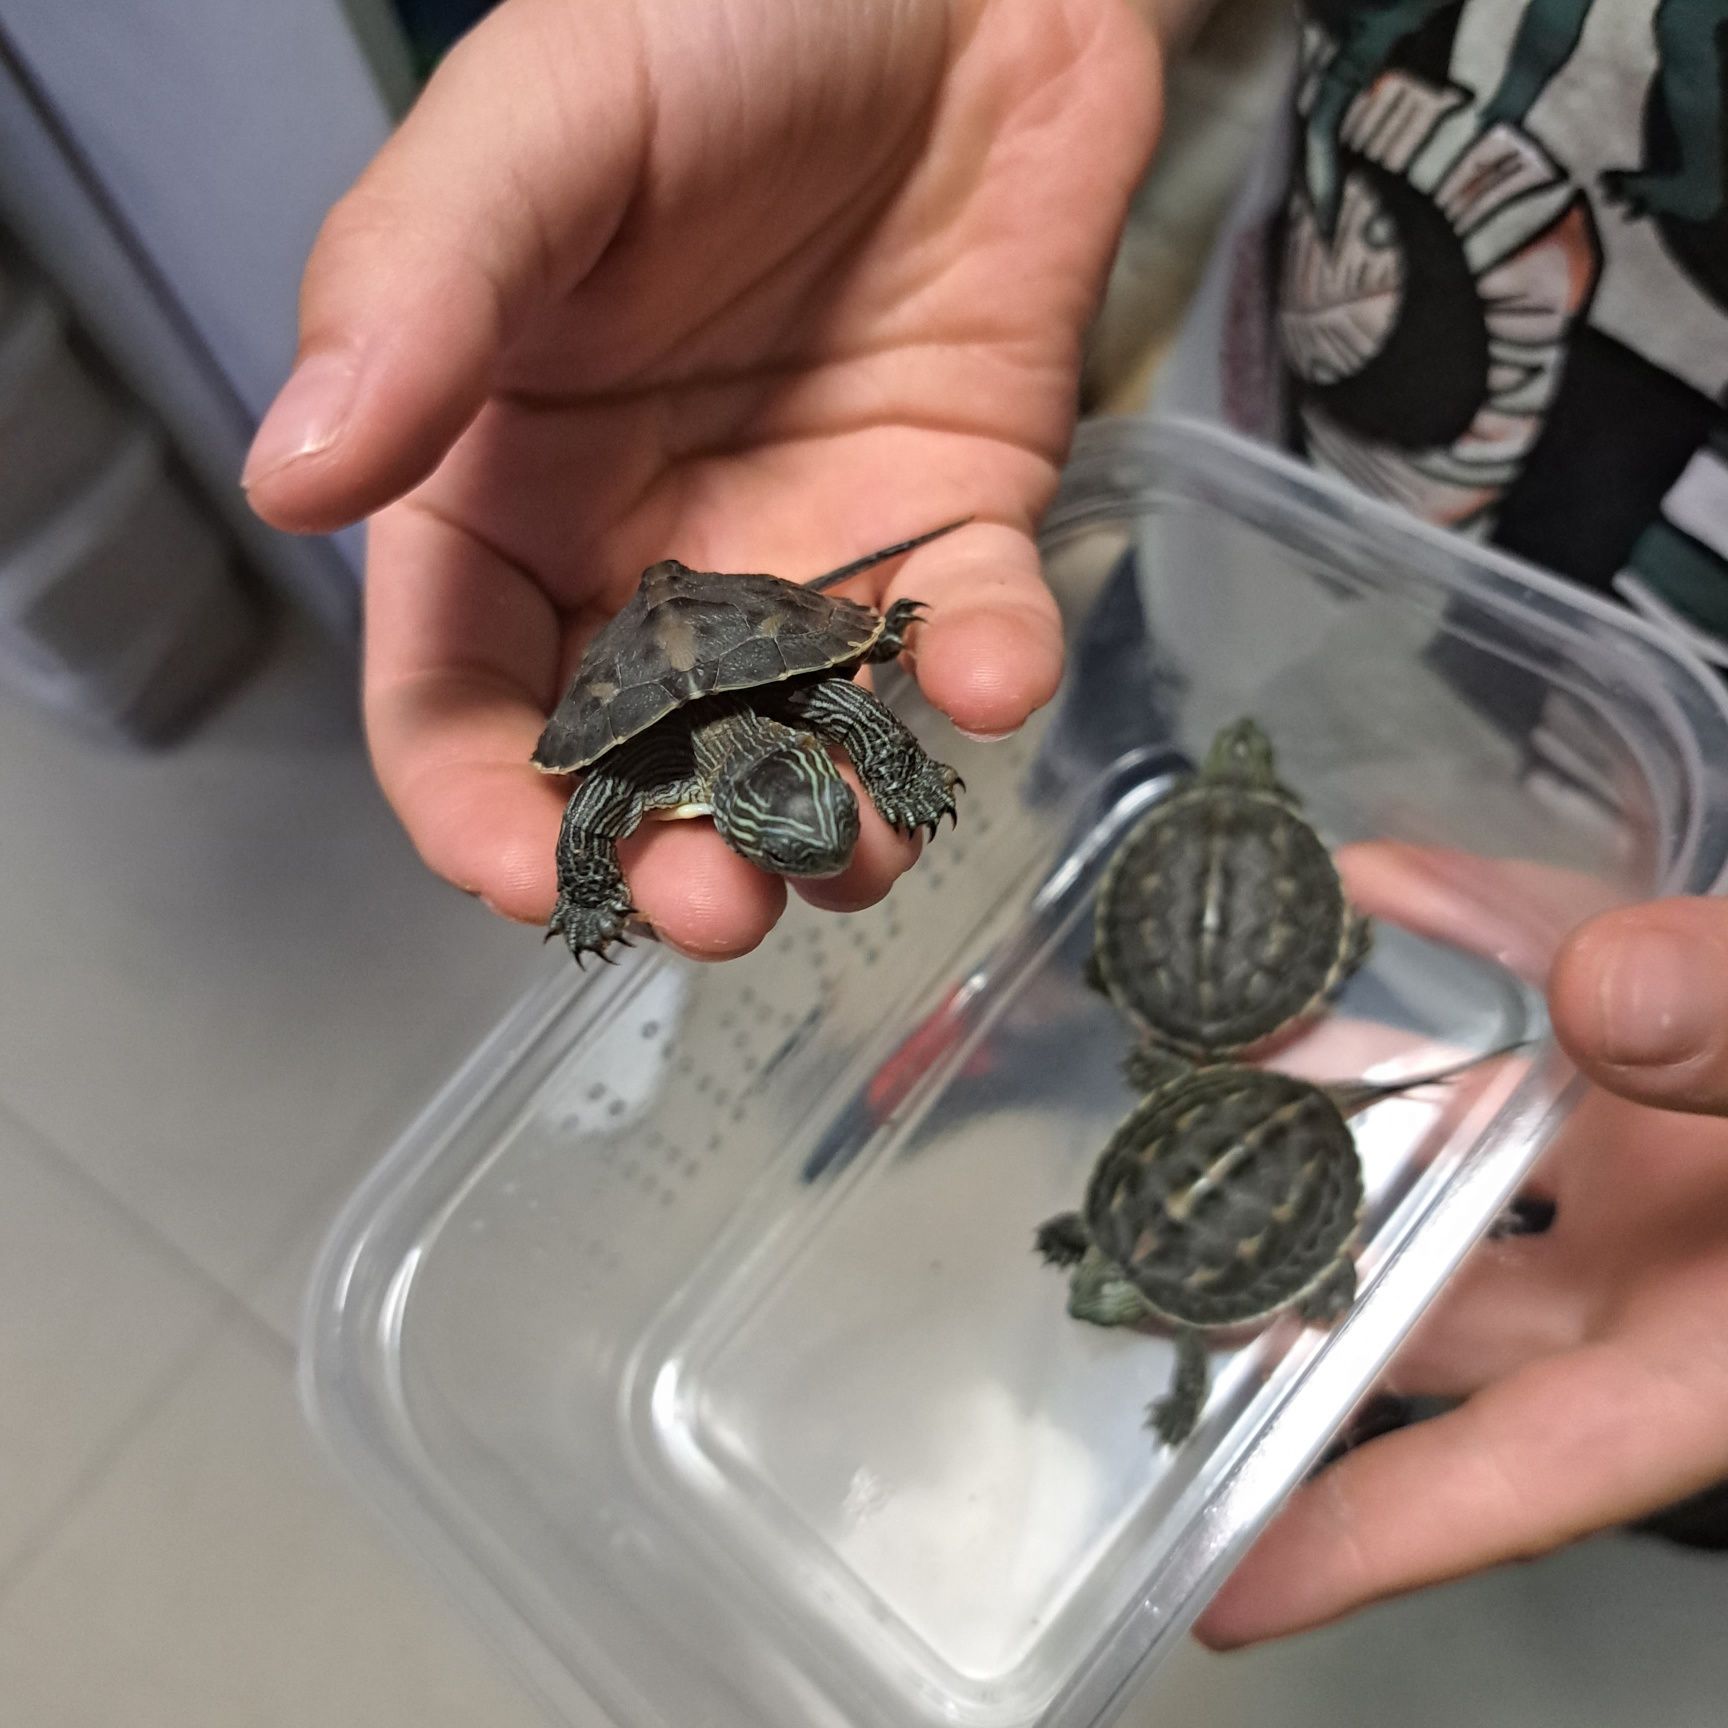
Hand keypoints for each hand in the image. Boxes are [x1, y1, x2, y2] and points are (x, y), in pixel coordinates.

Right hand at [242, 0, 1158, 955]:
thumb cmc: (720, 12)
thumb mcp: (540, 133)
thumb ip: (419, 298)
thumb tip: (294, 480)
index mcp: (507, 484)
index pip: (460, 693)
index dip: (480, 806)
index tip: (532, 876)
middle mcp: (653, 547)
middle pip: (640, 760)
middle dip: (674, 853)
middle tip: (720, 905)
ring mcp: (811, 548)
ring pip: (807, 740)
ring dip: (833, 820)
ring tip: (859, 851)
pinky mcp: (953, 520)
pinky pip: (966, 630)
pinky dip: (986, 671)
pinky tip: (992, 670)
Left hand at [1196, 847, 1727, 1647]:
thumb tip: (1604, 998)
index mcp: (1725, 1353)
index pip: (1527, 1467)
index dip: (1378, 1536)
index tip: (1223, 1587)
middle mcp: (1675, 1262)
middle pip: (1441, 1306)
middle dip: (1296, 1282)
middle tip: (1133, 1261)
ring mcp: (1660, 1148)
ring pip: (1460, 1143)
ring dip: (1339, 1087)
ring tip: (1201, 1041)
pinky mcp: (1663, 1033)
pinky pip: (1538, 975)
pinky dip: (1460, 926)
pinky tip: (1369, 882)